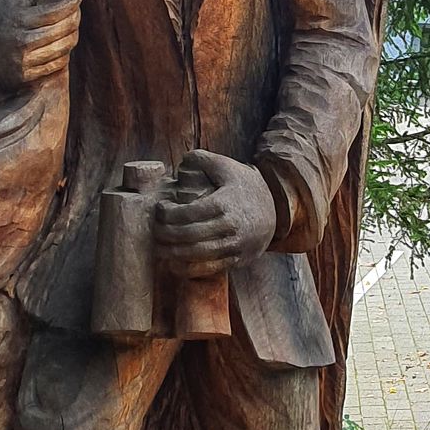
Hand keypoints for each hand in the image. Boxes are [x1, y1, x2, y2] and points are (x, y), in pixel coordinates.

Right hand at [0, 0, 80, 90]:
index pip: (57, 9)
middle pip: (64, 28)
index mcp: (19, 19)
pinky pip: (56, 65)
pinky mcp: (26, 77)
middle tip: (76, 9)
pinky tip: (63, 45)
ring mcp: (25, 61)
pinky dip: (64, 54)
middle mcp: (22, 40)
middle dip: (76, 16)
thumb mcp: (8, 2)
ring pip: (64, 48)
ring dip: (73, 35)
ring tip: (71, 27)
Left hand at [154, 149, 276, 279]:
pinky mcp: (237, 260)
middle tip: (154, 229)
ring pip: (195, 255)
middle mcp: (230, 227)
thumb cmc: (244, 186)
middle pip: (188, 235)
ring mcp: (234, 246)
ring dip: (171, 254)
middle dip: (165, 234)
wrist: (274, 209)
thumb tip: (181, 162)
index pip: (187, 213)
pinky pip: (208, 270)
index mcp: (224, 204)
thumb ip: (202, 159)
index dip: (167, 214)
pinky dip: (187, 270)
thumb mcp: (226, 166)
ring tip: (158, 248)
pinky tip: (173, 264)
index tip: (159, 209)